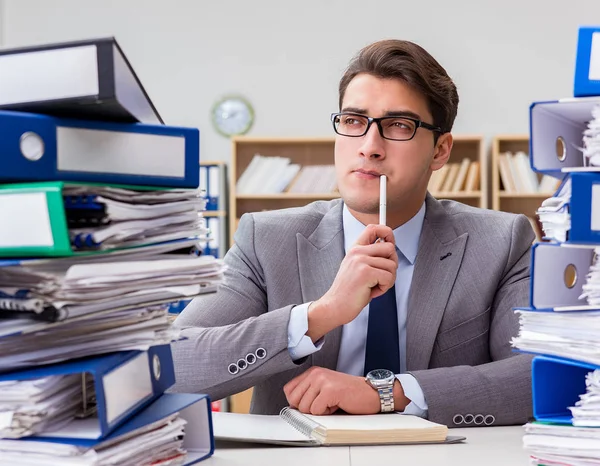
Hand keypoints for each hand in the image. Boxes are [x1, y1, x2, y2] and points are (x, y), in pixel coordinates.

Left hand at [283, 367, 379, 414]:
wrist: (371, 392)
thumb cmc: (350, 393)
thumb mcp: (324, 388)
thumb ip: (308, 393)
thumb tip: (292, 406)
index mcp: (313, 372)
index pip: (289, 390)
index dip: (297, 402)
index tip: (310, 403)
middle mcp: (316, 373)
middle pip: (294, 400)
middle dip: (307, 408)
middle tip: (323, 404)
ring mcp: (322, 380)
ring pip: (304, 407)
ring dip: (319, 411)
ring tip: (332, 402)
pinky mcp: (330, 390)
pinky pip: (316, 410)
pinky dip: (327, 413)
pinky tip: (337, 404)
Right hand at [307, 224, 397, 340]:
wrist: (334, 306)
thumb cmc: (348, 291)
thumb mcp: (357, 267)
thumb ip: (370, 256)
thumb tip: (390, 248)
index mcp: (355, 248)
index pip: (373, 228)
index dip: (387, 232)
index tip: (390, 243)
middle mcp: (357, 252)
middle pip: (390, 248)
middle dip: (392, 265)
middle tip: (381, 276)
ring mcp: (360, 261)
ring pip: (392, 265)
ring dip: (388, 280)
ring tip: (373, 286)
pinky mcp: (365, 273)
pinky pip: (389, 277)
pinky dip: (384, 288)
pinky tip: (372, 291)